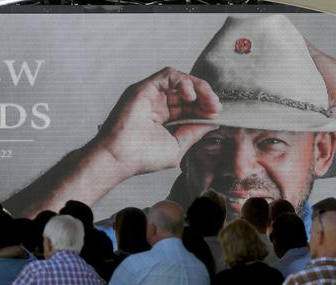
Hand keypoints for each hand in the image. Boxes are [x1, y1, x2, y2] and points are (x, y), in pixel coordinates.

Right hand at [92, 67, 221, 176]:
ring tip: (208, 101)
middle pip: (188, 92)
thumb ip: (195, 132)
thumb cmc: (142, 157)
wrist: (119, 157)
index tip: (216, 115)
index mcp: (164, 119)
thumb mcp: (178, 146)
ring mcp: (151, 95)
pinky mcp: (144, 88)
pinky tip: (191, 95)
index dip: (205, 108)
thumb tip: (213, 121)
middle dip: (206, 97)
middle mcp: (158, 105)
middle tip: (216, 107)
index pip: (190, 107)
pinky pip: (168, 75)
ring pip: (180, 80)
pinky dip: (183, 81)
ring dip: (199, 87)